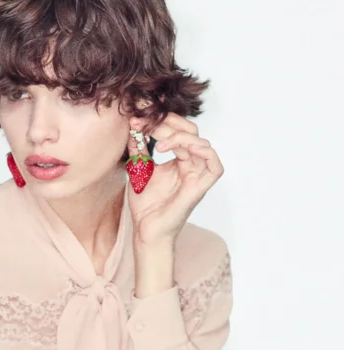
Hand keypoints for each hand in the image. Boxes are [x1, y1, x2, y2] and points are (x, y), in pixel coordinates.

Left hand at [127, 112, 223, 247]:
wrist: (147, 230)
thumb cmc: (145, 207)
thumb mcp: (138, 170)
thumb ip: (139, 148)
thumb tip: (134, 126)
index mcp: (179, 160)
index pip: (178, 131)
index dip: (160, 122)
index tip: (136, 119)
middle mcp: (191, 165)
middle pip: (190, 132)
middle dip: (168, 123)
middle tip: (145, 122)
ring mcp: (198, 175)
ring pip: (200, 143)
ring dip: (179, 136)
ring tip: (158, 142)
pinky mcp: (202, 186)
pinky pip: (214, 164)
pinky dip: (200, 151)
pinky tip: (177, 149)